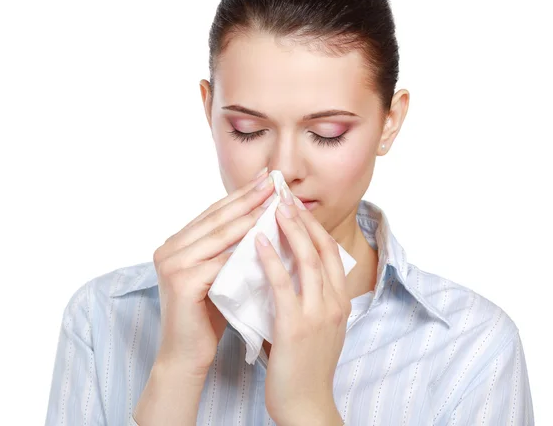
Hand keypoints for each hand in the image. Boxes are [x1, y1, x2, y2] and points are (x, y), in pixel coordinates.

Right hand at [152, 167, 274, 377]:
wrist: (186, 357)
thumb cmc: (207, 316)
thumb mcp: (218, 274)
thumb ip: (228, 248)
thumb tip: (260, 217)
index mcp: (176, 244)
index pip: (214, 214)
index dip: (240, 195)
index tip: (266, 179)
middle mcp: (169, 249)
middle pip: (217, 219)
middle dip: (248, 198)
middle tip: (274, 181)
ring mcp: (172, 264)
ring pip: (220, 235)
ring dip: (250, 216)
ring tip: (275, 201)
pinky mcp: (181, 281)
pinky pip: (220, 260)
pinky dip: (245, 248)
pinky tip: (267, 237)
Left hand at [254, 183, 349, 425]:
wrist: (306, 404)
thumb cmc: (304, 363)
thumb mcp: (316, 324)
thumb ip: (307, 296)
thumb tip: (286, 267)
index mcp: (339, 300)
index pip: (328, 250)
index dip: (311, 224)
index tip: (293, 203)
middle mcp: (334, 302)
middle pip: (320, 247)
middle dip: (301, 217)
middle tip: (282, 193)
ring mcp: (318, 313)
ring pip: (306, 259)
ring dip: (289, 228)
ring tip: (273, 205)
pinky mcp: (296, 326)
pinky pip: (283, 285)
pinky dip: (271, 259)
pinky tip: (257, 241)